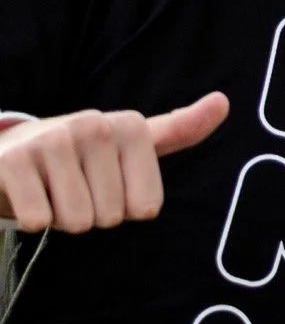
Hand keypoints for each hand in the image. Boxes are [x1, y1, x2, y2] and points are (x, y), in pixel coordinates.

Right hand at [0, 93, 228, 230]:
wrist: (12, 151)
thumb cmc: (81, 156)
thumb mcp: (132, 143)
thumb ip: (179, 130)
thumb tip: (224, 102)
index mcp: (129, 126)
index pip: (146, 207)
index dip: (125, 208)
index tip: (107, 183)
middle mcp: (93, 126)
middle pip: (111, 217)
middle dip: (91, 214)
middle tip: (74, 187)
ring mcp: (51, 140)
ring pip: (77, 222)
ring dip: (62, 218)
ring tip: (53, 190)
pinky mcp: (12, 161)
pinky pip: (39, 220)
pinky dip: (33, 219)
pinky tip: (28, 194)